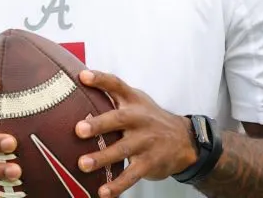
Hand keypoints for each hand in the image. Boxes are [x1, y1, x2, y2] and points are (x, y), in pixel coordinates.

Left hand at [75, 70, 197, 197]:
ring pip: (122, 150)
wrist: (184, 140)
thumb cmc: (149, 118)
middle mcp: (139, 119)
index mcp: (133, 101)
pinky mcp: (150, 162)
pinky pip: (132, 175)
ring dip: (102, 158)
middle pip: (118, 119)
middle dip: (98, 124)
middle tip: (79, 129)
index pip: (116, 85)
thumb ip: (112, 95)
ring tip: (83, 164)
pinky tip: (103, 192)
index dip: (100, 79)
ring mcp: (146, 141)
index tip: (83, 76)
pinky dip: (117, 185)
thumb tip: (78, 83)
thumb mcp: (136, 101)